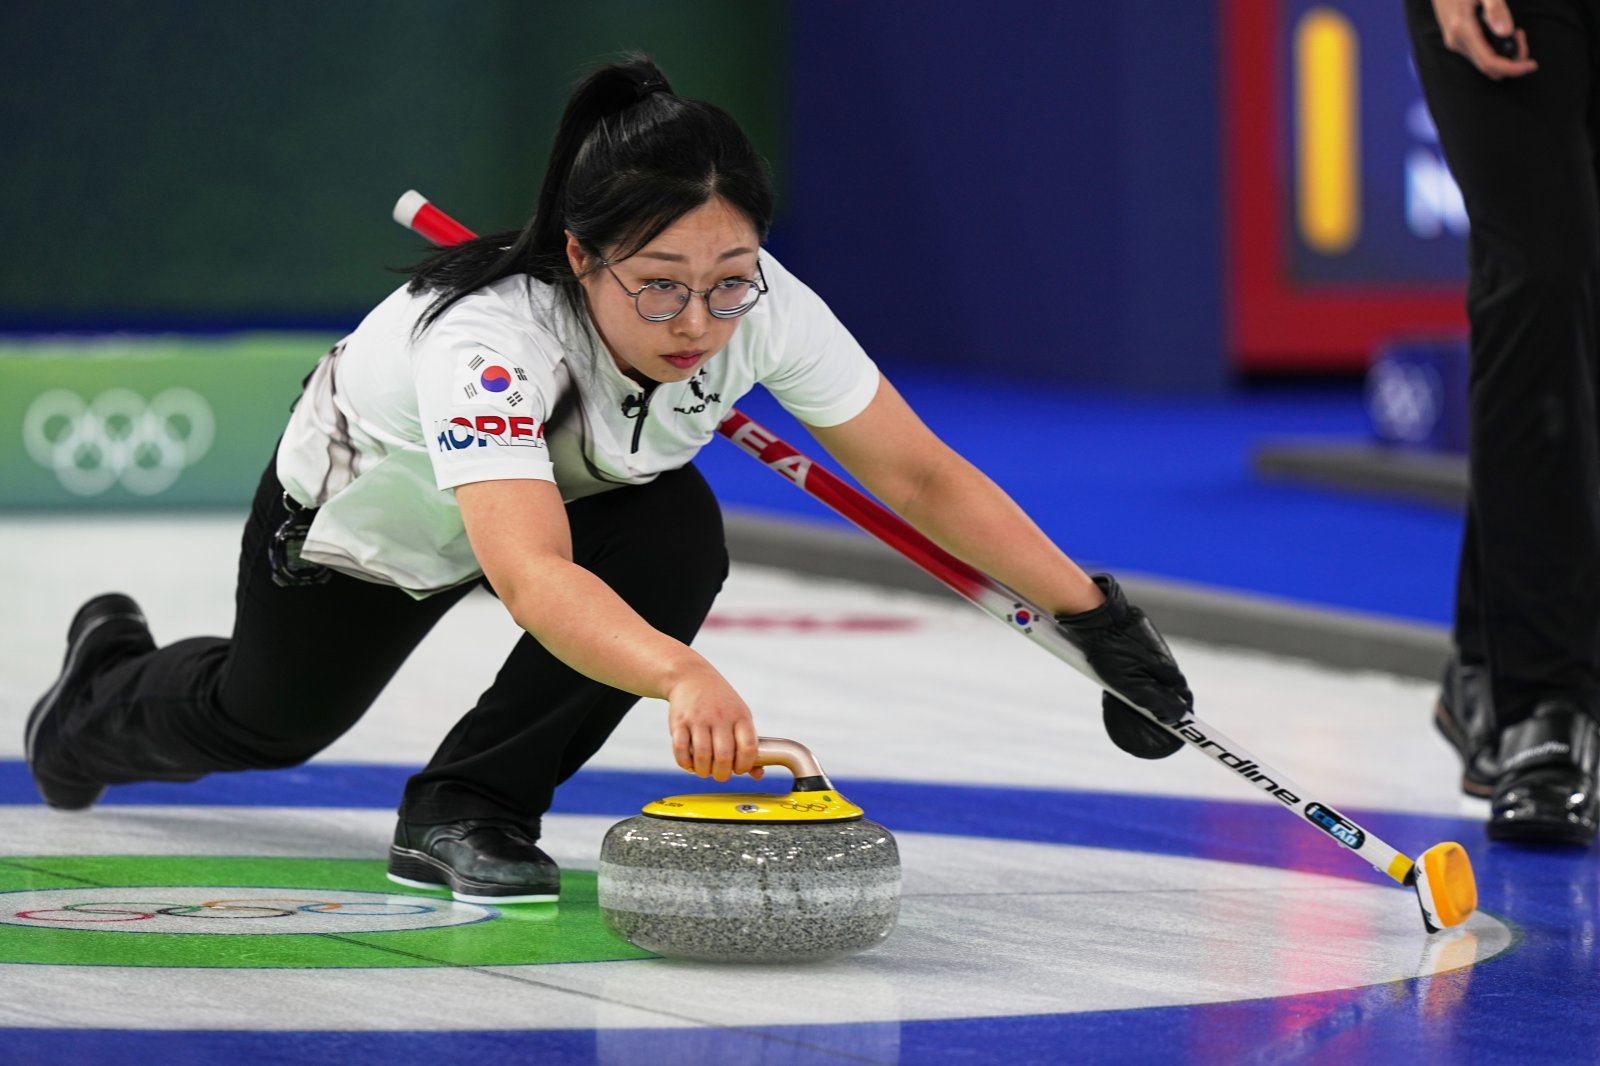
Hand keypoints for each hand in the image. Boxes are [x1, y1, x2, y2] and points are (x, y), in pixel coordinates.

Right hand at [665, 666, 763, 781]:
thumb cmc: (721, 704)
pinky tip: (689, 763)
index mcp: (740, 717)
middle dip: (722, 774)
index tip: (739, 769)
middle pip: (724, 756)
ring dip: (703, 771)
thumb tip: (758, 775)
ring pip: (702, 756)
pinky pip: (681, 749)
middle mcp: (720, 717)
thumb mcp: (740, 717)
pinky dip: (685, 763)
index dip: (745, 765)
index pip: (748, 747)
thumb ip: (747, 745)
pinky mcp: (679, 721)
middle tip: (720, 774)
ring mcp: (699, 719)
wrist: (692, 677)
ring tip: (704, 770)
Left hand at [1056, 573, 1193, 759]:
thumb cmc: (1112, 652)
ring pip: (1155, 674)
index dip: (1180, 715)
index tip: (1177, 729)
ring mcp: (1154, 647)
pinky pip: (1144, 661)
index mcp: (1168, 671)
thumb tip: (1177, 717)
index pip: (1183, 699)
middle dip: (1161, 703)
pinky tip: (1119, 678)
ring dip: (1147, 687)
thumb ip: (1156, 702)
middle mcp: (1166, 658)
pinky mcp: (1141, 637)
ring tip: (1129, 700)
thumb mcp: (1132, 685)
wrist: (1097, 618)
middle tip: (1148, 717)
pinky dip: (1137, 672)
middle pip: (1169, 687)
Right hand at [1430, 0, 1535, 79]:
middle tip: (1522, 36)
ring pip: (1484, 62)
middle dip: (1511, 60)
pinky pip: (1479, 55)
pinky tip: (1502, 31)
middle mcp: (1457, 42)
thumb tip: (1506, 32)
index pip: (1489, 62)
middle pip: (1488, 67)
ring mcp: (1455, 43)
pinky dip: (1495, 50)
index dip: (1512, 68)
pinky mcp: (1457, 41)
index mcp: (1463, 31)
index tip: (1531, 65)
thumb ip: (1496, 9)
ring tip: (1514, 31)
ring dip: (1504, 54)